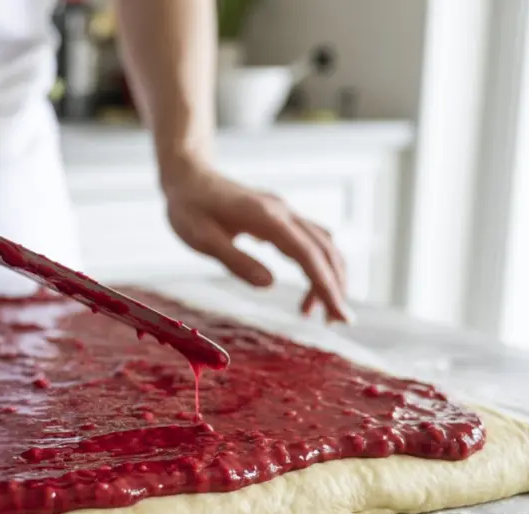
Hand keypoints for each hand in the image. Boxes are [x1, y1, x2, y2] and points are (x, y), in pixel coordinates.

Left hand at [161, 159, 352, 322]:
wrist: (188, 177)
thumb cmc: (189, 208)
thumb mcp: (202, 239)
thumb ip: (235, 260)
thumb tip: (269, 285)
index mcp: (267, 218)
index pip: (309, 256)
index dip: (327, 287)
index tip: (340, 315)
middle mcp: (284, 213)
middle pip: (325, 251)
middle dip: (336, 287)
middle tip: (338, 322)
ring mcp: (284, 213)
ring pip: (323, 246)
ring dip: (329, 277)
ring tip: (318, 313)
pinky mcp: (280, 217)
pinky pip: (310, 242)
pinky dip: (317, 266)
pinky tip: (307, 288)